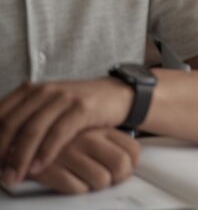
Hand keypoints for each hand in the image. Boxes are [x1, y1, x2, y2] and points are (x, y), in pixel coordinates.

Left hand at [0, 78, 132, 185]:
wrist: (118, 94)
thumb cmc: (79, 105)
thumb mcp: (49, 105)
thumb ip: (26, 118)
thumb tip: (3, 147)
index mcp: (31, 90)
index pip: (1, 115)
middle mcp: (45, 90)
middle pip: (13, 124)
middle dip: (2, 152)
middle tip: (2, 174)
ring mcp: (64, 98)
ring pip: (33, 130)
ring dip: (20, 157)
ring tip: (15, 176)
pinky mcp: (82, 108)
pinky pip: (58, 133)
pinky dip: (45, 152)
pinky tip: (39, 166)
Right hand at [29, 128, 139, 194]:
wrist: (25, 138)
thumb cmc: (66, 140)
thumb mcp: (91, 134)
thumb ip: (111, 144)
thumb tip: (130, 164)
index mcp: (102, 130)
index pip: (133, 150)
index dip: (130, 167)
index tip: (120, 172)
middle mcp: (89, 139)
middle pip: (120, 165)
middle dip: (116, 178)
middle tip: (106, 180)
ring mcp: (70, 153)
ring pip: (101, 180)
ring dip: (95, 186)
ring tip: (86, 181)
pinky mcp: (52, 168)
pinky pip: (77, 188)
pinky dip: (76, 189)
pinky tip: (69, 181)